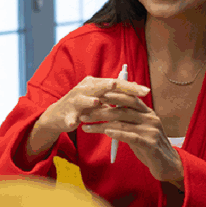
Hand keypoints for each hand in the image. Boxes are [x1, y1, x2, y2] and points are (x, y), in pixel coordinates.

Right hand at [26, 76, 149, 161]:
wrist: (58, 116)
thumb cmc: (84, 106)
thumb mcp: (101, 98)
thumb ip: (116, 93)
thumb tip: (136, 87)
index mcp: (95, 84)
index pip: (116, 83)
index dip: (131, 87)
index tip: (147, 91)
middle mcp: (84, 88)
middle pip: (103, 87)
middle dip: (117, 88)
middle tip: (130, 90)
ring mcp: (73, 100)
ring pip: (83, 99)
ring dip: (89, 100)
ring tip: (97, 101)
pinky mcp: (65, 113)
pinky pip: (69, 117)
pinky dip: (72, 119)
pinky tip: (75, 123)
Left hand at [78, 88, 184, 186]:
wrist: (168, 165)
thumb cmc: (150, 147)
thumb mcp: (139, 130)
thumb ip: (127, 120)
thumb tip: (108, 110)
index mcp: (147, 112)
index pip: (128, 99)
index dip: (111, 96)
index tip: (93, 97)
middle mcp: (150, 118)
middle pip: (122, 110)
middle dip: (100, 111)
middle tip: (83, 113)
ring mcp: (151, 130)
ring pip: (123, 123)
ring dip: (101, 124)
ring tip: (85, 126)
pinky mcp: (151, 144)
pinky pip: (131, 136)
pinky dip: (117, 134)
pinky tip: (105, 133)